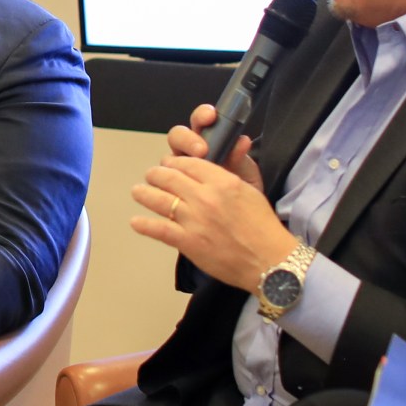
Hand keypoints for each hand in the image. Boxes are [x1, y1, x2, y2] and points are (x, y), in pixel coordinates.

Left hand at [130, 142, 295, 290]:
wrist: (269, 261)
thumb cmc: (263, 227)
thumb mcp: (251, 190)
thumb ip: (234, 168)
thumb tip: (235, 143)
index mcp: (222, 181)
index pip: (188, 162)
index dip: (175, 162)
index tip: (171, 165)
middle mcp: (205, 197)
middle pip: (168, 176)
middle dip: (156, 174)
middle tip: (152, 176)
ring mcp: (194, 220)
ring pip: (158, 199)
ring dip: (144, 194)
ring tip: (138, 192)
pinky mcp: (188, 242)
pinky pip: (158, 228)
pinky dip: (144, 224)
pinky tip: (136, 222)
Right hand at [168, 115, 262, 187]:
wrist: (239, 219)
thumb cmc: (240, 191)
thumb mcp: (246, 173)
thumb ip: (241, 157)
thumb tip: (242, 141)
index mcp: (209, 140)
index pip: (200, 120)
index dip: (202, 115)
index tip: (211, 116)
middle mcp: (190, 152)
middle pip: (177, 135)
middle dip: (187, 138)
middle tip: (201, 149)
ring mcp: (178, 170)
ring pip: (168, 158)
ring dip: (176, 162)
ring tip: (189, 172)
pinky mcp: (172, 188)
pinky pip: (165, 183)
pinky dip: (170, 183)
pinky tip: (182, 188)